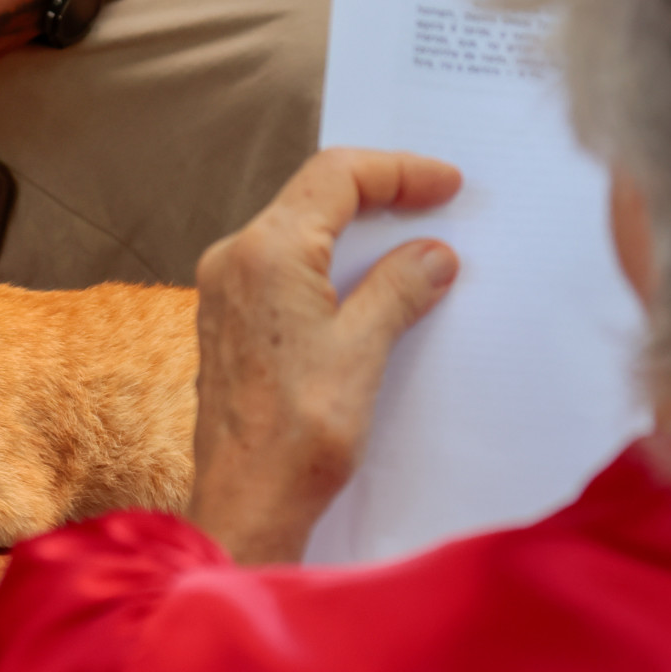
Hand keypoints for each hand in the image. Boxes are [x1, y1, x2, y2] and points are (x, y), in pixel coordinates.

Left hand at [186, 149, 463, 563]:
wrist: (247, 501)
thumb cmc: (298, 434)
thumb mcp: (363, 350)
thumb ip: (398, 289)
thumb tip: (432, 255)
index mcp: (264, 253)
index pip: (334, 176)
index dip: (397, 170)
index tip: (447, 185)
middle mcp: (232, 262)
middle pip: (311, 197)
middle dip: (377, 193)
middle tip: (437, 202)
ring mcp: (223, 293)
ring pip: (296, 233)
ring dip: (354, 231)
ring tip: (412, 239)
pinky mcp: (227, 323)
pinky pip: (283, 270)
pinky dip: (329, 265)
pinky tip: (369, 285)